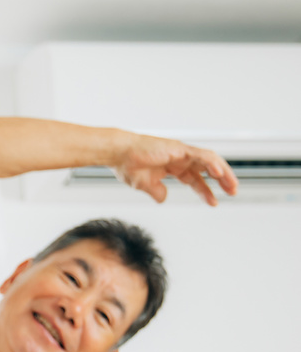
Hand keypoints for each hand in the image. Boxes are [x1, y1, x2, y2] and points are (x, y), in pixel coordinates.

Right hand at [113, 134, 238, 204]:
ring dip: (223, 173)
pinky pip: (202, 155)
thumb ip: (156, 191)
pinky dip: (213, 163)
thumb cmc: (126, 165)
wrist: (118, 154)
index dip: (205, 191)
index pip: (195, 179)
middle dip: (221, 181)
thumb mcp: (145, 185)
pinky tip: (219, 173)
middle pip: (207, 169)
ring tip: (232, 185)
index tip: (214, 202)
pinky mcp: (180, 149)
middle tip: (232, 192)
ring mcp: (182, 153)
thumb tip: (163, 198)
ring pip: (210, 161)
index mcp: (172, 166)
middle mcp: (180, 158)